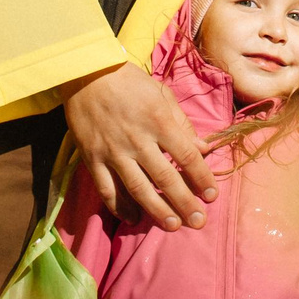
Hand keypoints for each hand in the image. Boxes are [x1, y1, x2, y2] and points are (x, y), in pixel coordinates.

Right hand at [62, 62, 216, 231]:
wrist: (86, 73)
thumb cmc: (129, 81)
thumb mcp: (162, 94)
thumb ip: (182, 123)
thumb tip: (203, 147)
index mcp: (159, 121)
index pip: (186, 156)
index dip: (202, 178)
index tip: (212, 195)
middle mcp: (138, 140)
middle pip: (165, 178)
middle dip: (184, 203)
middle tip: (198, 222)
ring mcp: (113, 151)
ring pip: (137, 188)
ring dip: (157, 210)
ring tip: (172, 226)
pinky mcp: (92, 158)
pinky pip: (107, 188)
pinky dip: (119, 206)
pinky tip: (133, 218)